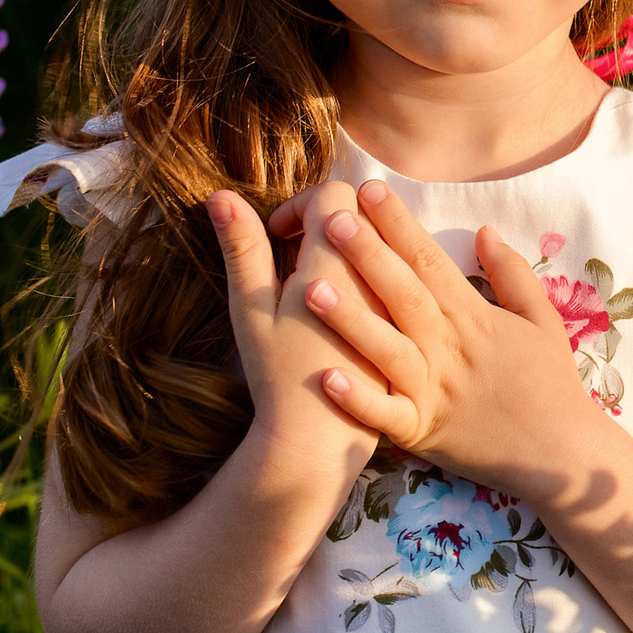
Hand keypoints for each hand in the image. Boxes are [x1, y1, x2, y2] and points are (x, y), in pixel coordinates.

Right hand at [206, 185, 380, 446]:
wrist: (320, 439)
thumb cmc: (277, 373)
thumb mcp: (251, 308)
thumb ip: (243, 247)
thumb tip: (220, 194)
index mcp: (336, 258)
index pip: (335, 193)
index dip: (301, 204)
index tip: (278, 234)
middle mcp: (377, 272)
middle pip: (364, 215)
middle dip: (329, 223)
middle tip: (297, 255)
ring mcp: (398, 300)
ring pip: (387, 248)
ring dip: (353, 253)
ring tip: (318, 283)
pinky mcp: (411, 328)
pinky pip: (402, 283)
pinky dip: (371, 282)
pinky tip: (344, 310)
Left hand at [300, 179, 594, 488]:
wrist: (562, 454)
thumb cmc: (551, 384)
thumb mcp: (543, 320)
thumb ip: (513, 273)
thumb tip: (484, 229)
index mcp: (473, 317)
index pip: (430, 260)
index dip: (399, 224)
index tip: (370, 189)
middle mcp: (448, 349)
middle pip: (403, 294)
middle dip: (368, 255)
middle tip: (333, 218)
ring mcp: (434, 392)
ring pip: (387, 350)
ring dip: (350, 319)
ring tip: (311, 288)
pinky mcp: (423, 432)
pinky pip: (386, 415)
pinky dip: (358, 399)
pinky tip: (326, 378)